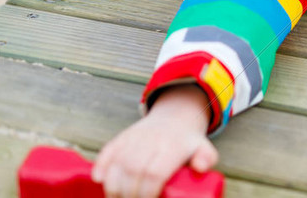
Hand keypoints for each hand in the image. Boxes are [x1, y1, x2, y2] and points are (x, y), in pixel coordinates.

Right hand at [92, 84, 217, 197]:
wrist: (175, 117)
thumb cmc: (187, 142)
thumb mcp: (204, 148)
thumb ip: (207, 158)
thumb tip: (200, 168)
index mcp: (172, 146)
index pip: (155, 174)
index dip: (148, 193)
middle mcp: (151, 140)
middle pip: (133, 172)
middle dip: (129, 195)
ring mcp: (134, 137)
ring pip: (117, 164)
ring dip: (113, 188)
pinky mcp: (122, 137)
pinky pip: (107, 151)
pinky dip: (100, 167)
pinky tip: (99, 182)